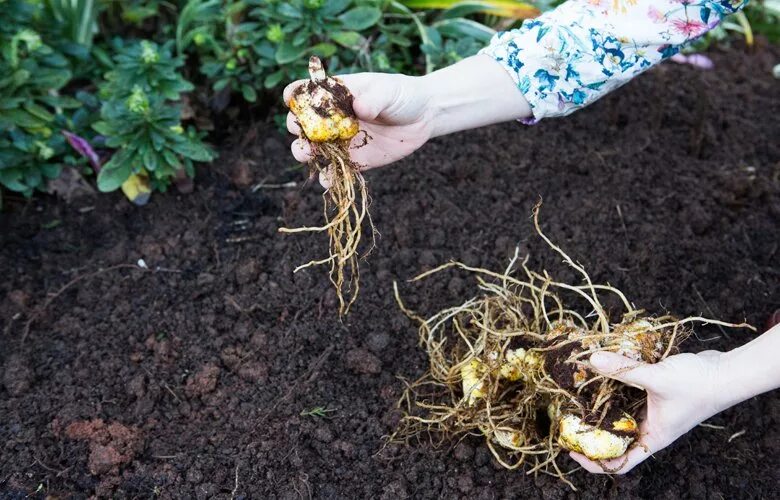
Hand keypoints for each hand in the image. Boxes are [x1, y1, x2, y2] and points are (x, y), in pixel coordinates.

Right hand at [283, 55, 532, 185]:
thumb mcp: (390, 91)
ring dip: (306, 154)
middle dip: (298, 129)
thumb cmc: (402, 95)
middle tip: (305, 133)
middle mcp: (332, 119)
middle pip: (301, 124)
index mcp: (335, 94)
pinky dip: (329, 178)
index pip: (304, 92)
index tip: (291, 100)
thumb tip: (359, 108)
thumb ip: (374, 98)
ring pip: (312, 151)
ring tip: (311, 155)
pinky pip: (335, 172)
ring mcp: (340, 141)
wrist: (423, 117)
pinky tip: (330, 179)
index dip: (294, 95)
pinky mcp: (354, 161)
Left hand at [570, 349, 725, 473]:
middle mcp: (651, 428)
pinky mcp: (655, 394)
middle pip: (615, 439)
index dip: (594, 462)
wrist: (727, 371)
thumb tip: (591, 359)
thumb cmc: (699, 384)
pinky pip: (628, 395)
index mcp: (652, 438)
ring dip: (602, 406)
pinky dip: (615, 387)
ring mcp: (653, 412)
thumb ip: (624, 369)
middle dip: (591, 431)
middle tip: (567, 416)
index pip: (619, 463)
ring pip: (620, 414)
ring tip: (578, 394)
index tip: (571, 450)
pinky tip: (602, 372)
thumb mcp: (657, 378)